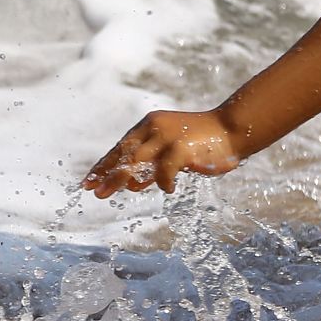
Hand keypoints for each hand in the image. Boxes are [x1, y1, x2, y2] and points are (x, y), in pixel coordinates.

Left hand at [81, 108, 242, 197]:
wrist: (231, 128)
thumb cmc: (200, 142)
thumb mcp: (169, 149)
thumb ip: (151, 164)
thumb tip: (132, 185)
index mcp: (147, 126)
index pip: (120, 147)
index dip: (104, 165)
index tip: (89, 181)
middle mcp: (153, 128)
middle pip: (123, 154)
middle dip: (106, 174)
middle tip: (93, 192)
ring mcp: (167, 137)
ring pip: (136, 161)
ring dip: (121, 180)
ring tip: (109, 195)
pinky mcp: (183, 148)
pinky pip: (165, 170)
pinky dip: (163, 182)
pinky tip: (167, 190)